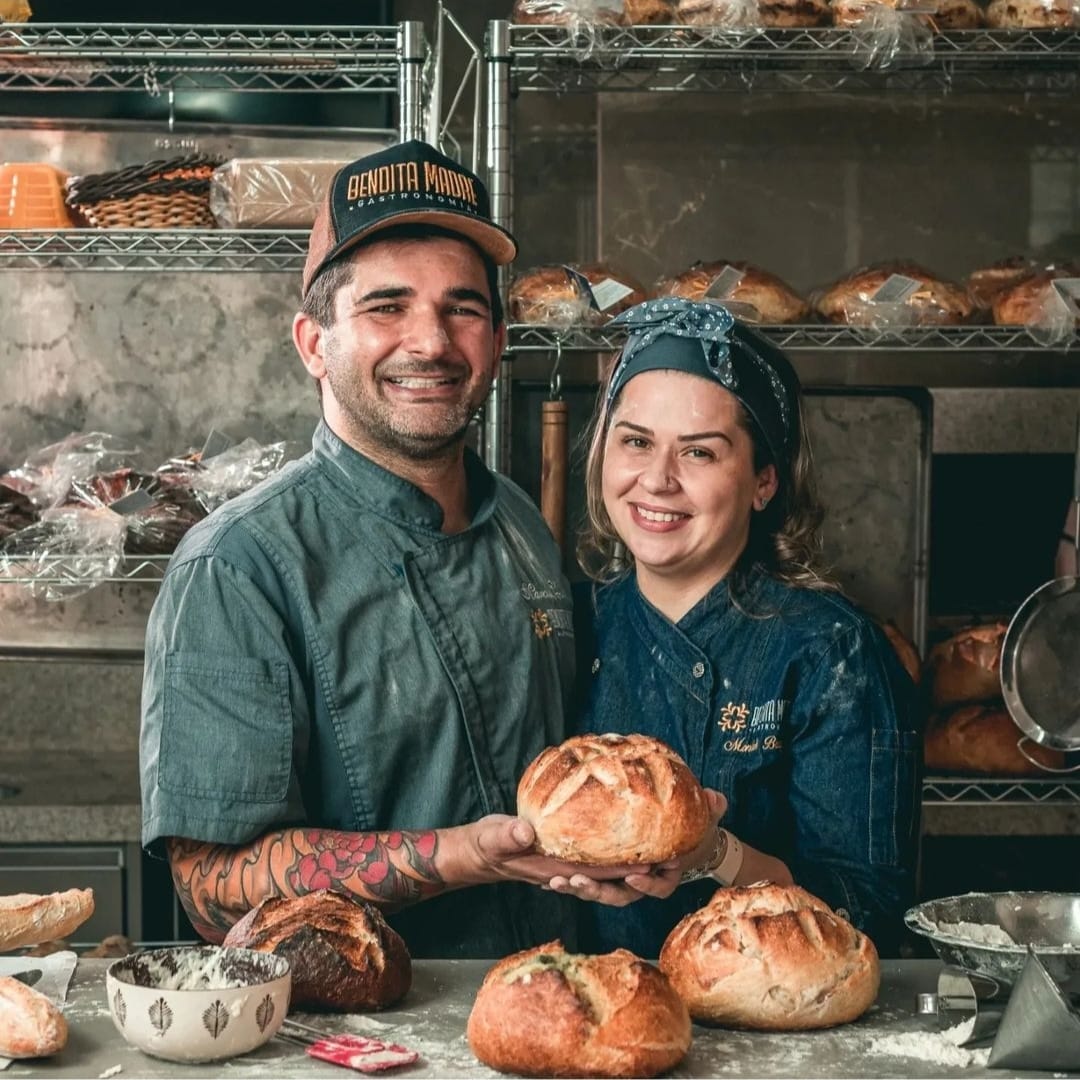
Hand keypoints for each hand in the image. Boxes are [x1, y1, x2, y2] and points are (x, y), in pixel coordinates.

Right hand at [460, 815, 653, 886]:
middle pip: (611, 884)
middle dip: (638, 877)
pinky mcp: (568, 857)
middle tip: (664, 861)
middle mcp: (567, 873)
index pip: (596, 874)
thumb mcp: (492, 837)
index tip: (648, 863)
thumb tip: (527, 832)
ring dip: (631, 871)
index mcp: (554, 870)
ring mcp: (569, 867)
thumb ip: (507, 835)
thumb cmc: (486, 845)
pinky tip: (629, 842)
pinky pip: (598, 862)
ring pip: (608, 876)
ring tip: (655, 857)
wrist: (480, 851)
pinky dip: (616, 857)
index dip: (623, 871)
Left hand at [545, 789, 728, 906]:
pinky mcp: (604, 873)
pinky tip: (547, 877)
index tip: (633, 877)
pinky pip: (586, 881)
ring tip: (556, 880)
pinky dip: (569, 881)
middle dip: (597, 891)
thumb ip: (710, 809)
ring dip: (577, 888)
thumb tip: (716, 798)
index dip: (646, 886)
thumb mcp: (703, 818)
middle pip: (619, 895)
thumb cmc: (691, 830)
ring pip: (598, 892)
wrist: (681, 839)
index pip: (657, 887)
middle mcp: (640, 882)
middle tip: (577, 880)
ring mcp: (620, 880)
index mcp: (664, 874)